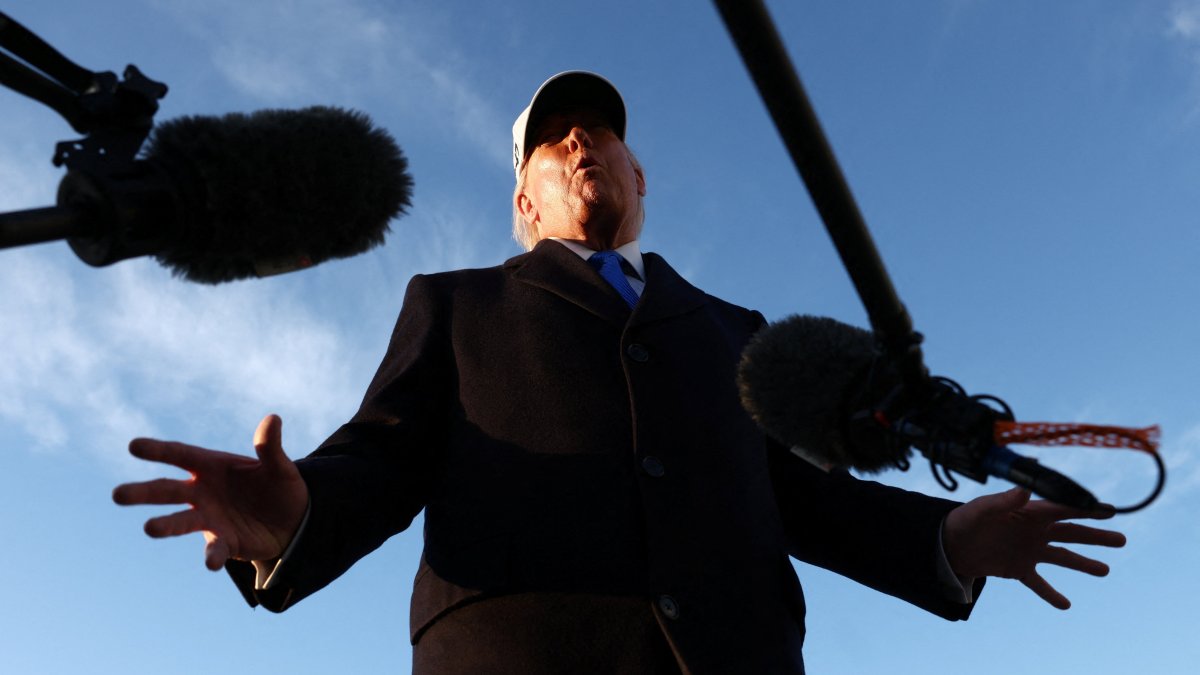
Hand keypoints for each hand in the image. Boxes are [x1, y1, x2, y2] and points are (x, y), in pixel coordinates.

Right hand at [113, 414, 308, 570]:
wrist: (294, 521)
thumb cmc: (280, 487)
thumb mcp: (280, 467)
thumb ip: (270, 447)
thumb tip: (273, 419)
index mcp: (212, 466)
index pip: (180, 455)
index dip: (158, 450)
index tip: (133, 446)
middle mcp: (202, 492)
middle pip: (167, 490)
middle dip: (143, 492)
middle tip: (117, 495)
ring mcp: (209, 518)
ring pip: (180, 521)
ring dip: (165, 524)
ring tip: (149, 528)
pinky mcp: (223, 542)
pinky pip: (214, 549)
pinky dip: (212, 555)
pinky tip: (211, 563)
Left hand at [943, 487, 1125, 609]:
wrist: (947, 544)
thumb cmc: (965, 519)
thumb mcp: (982, 509)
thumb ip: (1003, 501)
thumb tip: (1025, 489)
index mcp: (1028, 513)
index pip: (1063, 509)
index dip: (1086, 509)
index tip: (1109, 509)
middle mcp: (1034, 531)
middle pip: (1071, 533)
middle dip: (1096, 536)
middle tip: (1122, 539)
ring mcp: (1028, 551)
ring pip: (1062, 558)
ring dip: (1083, 564)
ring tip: (1105, 570)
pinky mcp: (1018, 570)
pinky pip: (1039, 583)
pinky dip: (1051, 594)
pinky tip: (1065, 605)